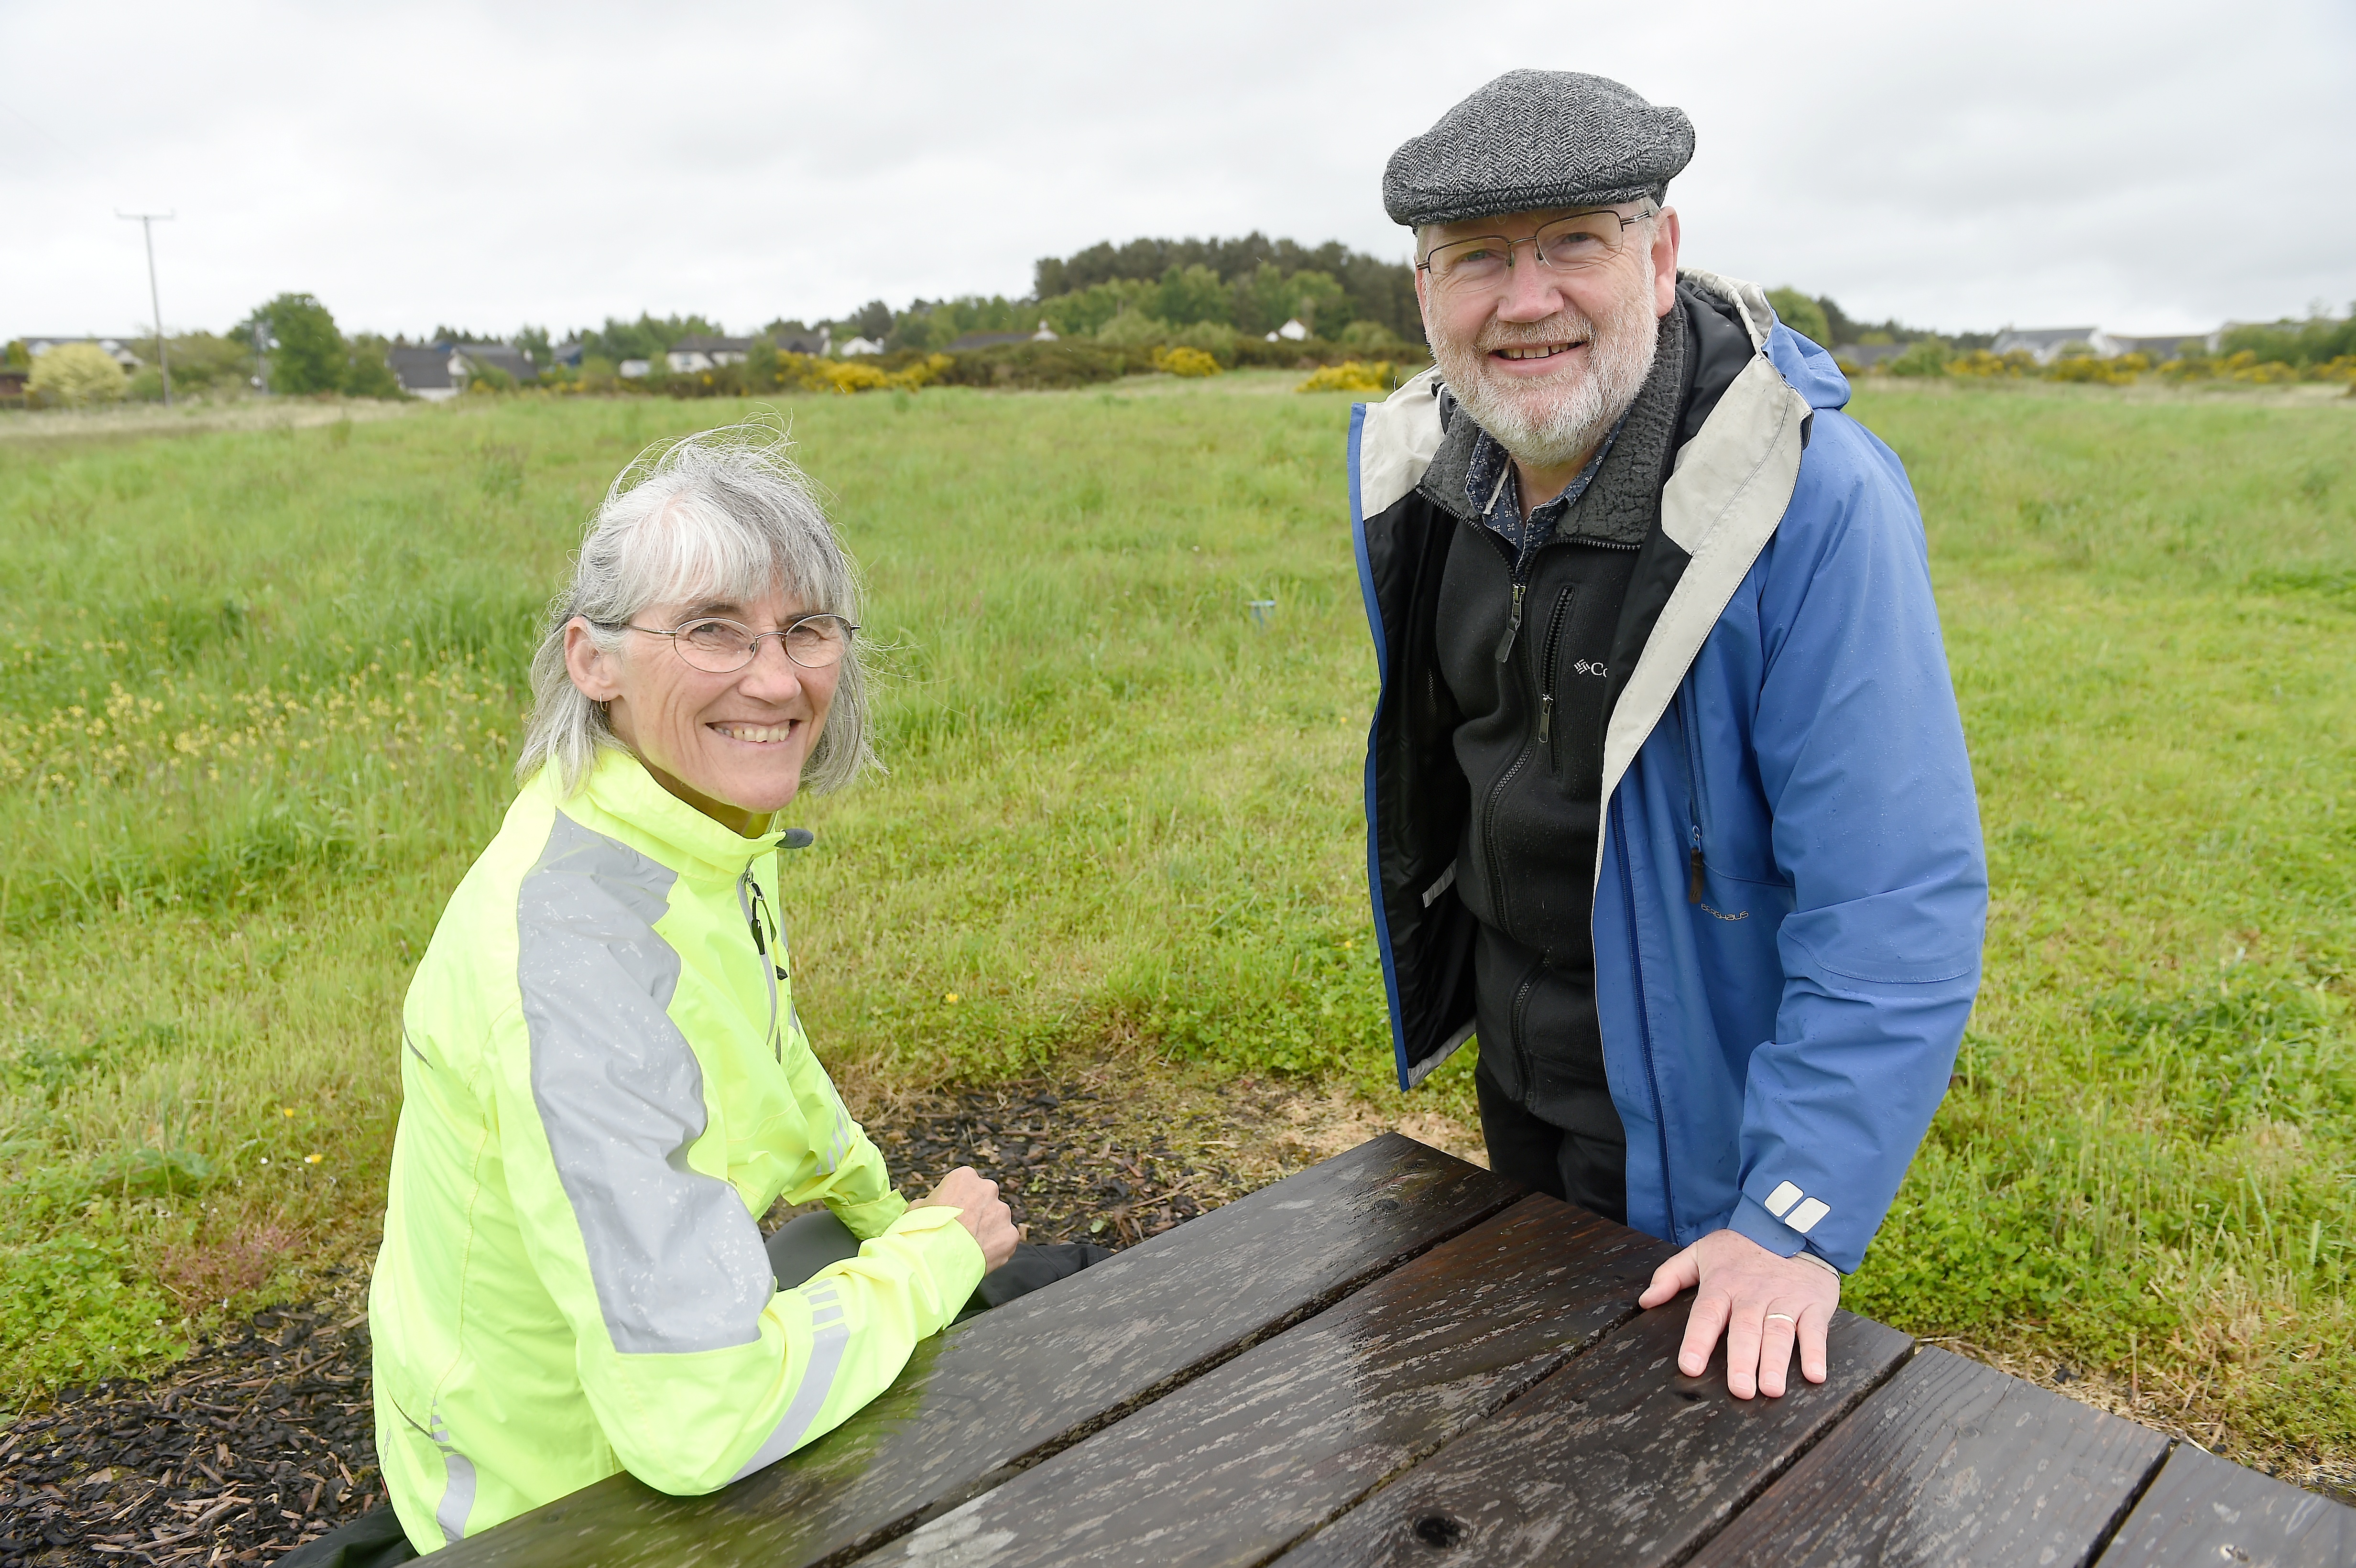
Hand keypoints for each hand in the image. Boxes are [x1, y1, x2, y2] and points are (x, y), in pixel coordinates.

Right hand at [913, 1167, 1017, 1272]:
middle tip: (963, 1232)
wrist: (936, 1259)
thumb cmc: (922, 1232)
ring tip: (969, 1248)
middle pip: (985, 1200)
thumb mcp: (916, 1209)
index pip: (966, 1185)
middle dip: (977, 1214)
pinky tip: (979, 1257)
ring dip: (987, 1231)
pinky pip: (1005, 1240)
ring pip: (996, 1220)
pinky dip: (996, 1248)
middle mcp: (988, 1189)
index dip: (958, 1202)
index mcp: (964, 1177)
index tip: (952, 1216)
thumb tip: (929, 1207)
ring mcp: (1002, 1212)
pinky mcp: (1011, 1234)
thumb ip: (930, 1203)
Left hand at [1638, 1227, 1839, 1398]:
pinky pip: (1815, 1330)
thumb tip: (1645, 1300)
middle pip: (1745, 1330)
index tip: (1690, 1367)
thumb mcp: (1701, 1252)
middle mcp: (1753, 1295)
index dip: (1698, 1341)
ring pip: (1779, 1333)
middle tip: (1740, 1390)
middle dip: (1742, 1361)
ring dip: (1775, 1362)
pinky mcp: (1813, 1304)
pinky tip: (1814, 1375)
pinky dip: (1816, 1353)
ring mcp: (1785, 1300)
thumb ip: (1670, 1275)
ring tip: (1771, 1389)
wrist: (1791, 1226)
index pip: (1706, 1315)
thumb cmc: (1741, 1248)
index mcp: (1723, 1285)